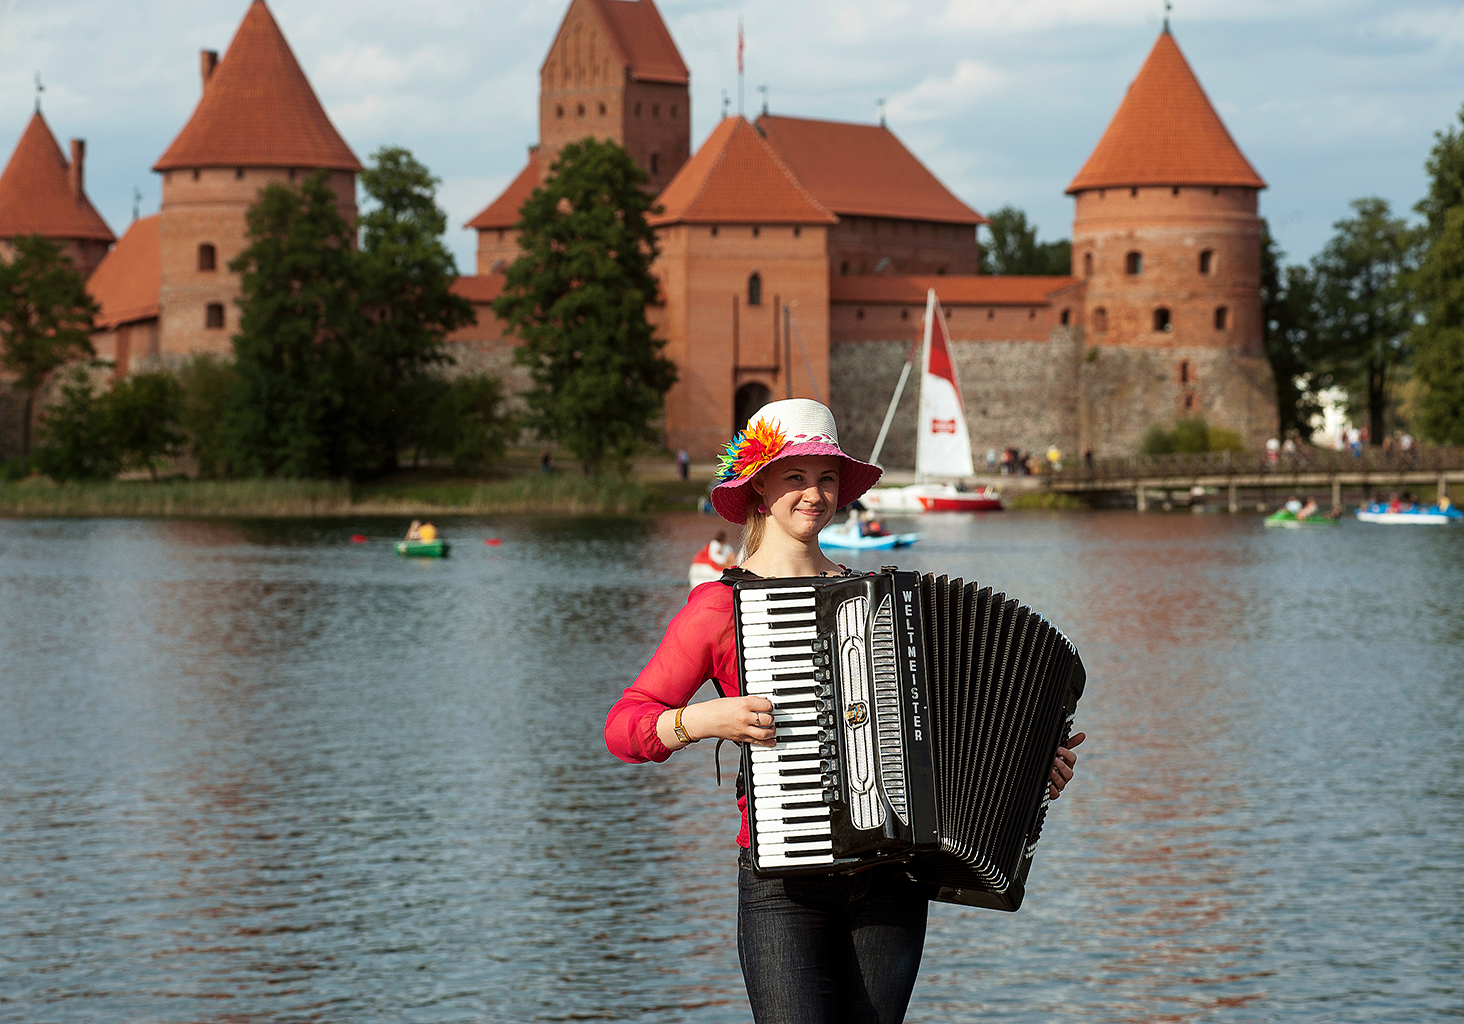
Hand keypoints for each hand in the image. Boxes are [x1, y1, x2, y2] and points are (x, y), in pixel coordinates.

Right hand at [663, 696, 777, 748]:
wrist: (704, 720)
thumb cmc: (717, 707)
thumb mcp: (734, 699)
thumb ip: (750, 701)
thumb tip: (764, 701)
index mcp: (744, 704)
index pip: (766, 705)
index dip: (770, 705)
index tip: (768, 706)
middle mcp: (744, 717)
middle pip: (768, 719)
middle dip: (771, 718)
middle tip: (770, 716)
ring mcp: (743, 729)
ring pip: (765, 733)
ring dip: (772, 730)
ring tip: (771, 727)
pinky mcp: (741, 738)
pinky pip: (757, 742)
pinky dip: (767, 742)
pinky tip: (772, 741)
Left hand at [1048, 731, 1085, 799]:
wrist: (1038, 774)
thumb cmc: (1052, 761)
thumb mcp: (1059, 751)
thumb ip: (1070, 743)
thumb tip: (1083, 734)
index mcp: (1067, 764)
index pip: (1072, 759)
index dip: (1067, 754)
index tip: (1059, 748)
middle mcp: (1065, 775)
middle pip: (1069, 772)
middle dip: (1062, 766)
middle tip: (1054, 760)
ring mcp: (1059, 784)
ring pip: (1062, 783)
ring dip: (1057, 777)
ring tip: (1050, 771)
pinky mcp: (1053, 793)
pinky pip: (1056, 794)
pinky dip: (1053, 791)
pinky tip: (1049, 785)